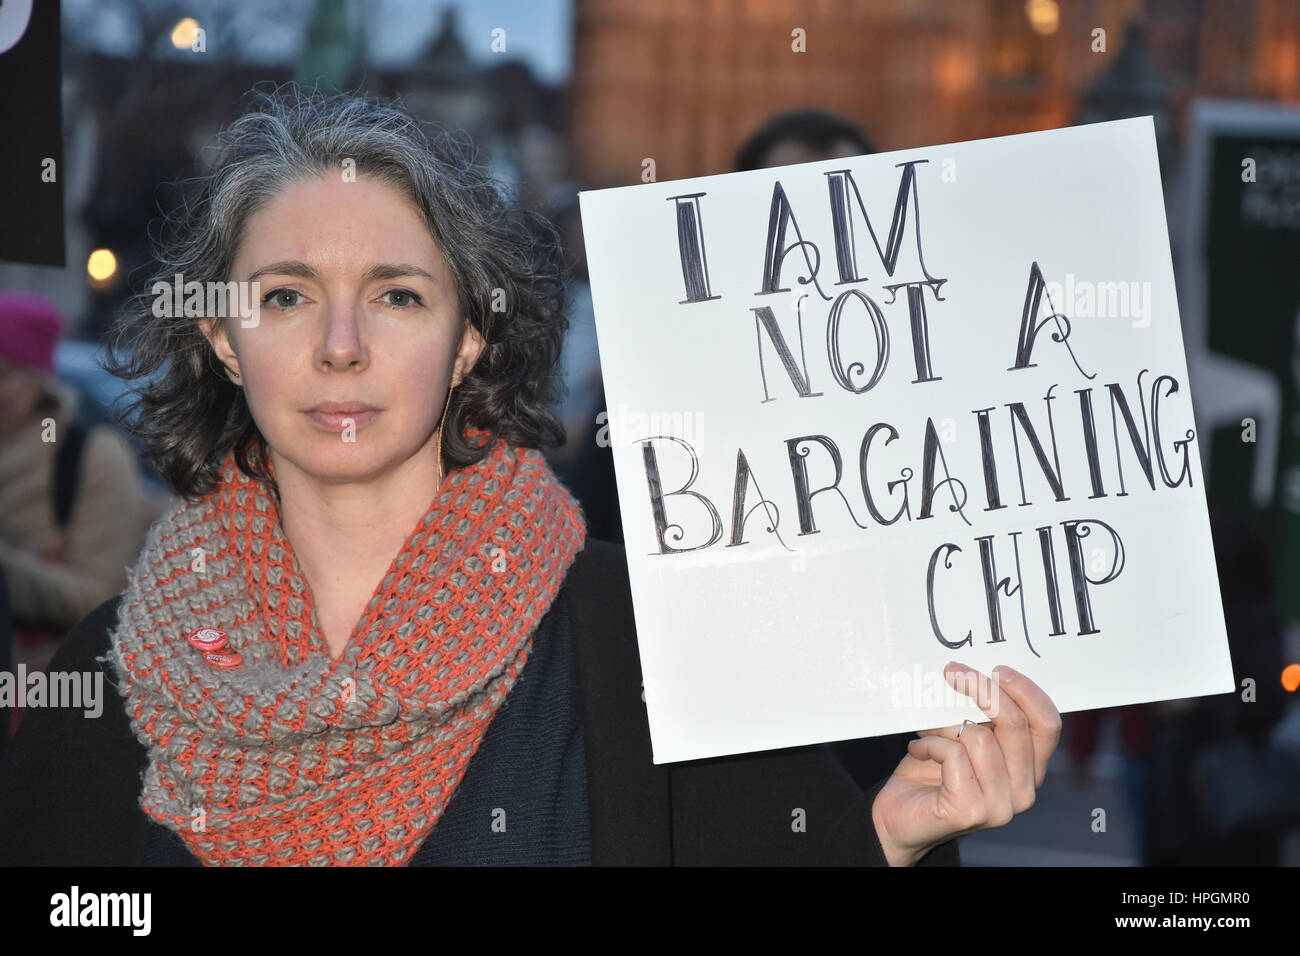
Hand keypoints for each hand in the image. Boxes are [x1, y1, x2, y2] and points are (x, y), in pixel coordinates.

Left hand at [871, 661, 1061, 865]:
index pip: (1048, 724)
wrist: (898, 815)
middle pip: (1015, 725)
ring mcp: (1000, 806)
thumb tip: (975, 673)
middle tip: (951, 672)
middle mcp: (1024, 791)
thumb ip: (982, 716)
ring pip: (980, 738)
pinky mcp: (970, 811)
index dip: (1026, 692)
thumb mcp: (964, 737)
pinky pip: (953, 755)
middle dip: (982, 689)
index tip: (996, 669)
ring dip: (945, 725)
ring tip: (927, 732)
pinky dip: (930, 744)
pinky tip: (918, 750)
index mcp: (1030, 770)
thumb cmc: (931, 770)